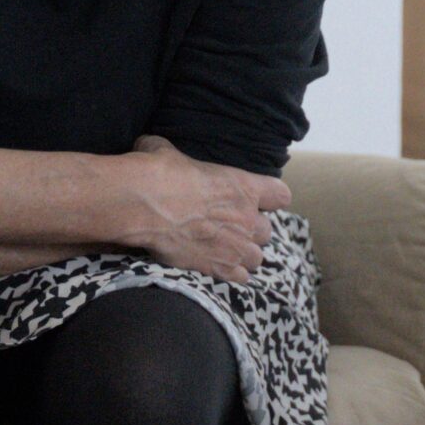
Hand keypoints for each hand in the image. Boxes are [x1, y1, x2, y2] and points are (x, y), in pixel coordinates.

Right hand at [111, 136, 290, 282]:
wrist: (144, 205)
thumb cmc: (158, 173)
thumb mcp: (167, 151)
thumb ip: (172, 154)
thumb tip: (152, 147)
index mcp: (243, 187)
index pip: (280, 195)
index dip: (270, 198)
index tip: (258, 199)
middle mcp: (246, 219)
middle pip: (267, 231)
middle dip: (252, 230)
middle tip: (232, 227)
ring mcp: (236, 247)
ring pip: (256, 257)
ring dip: (244, 254)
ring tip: (227, 251)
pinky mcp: (219, 268)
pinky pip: (241, 278)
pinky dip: (233, 274)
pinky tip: (220, 268)